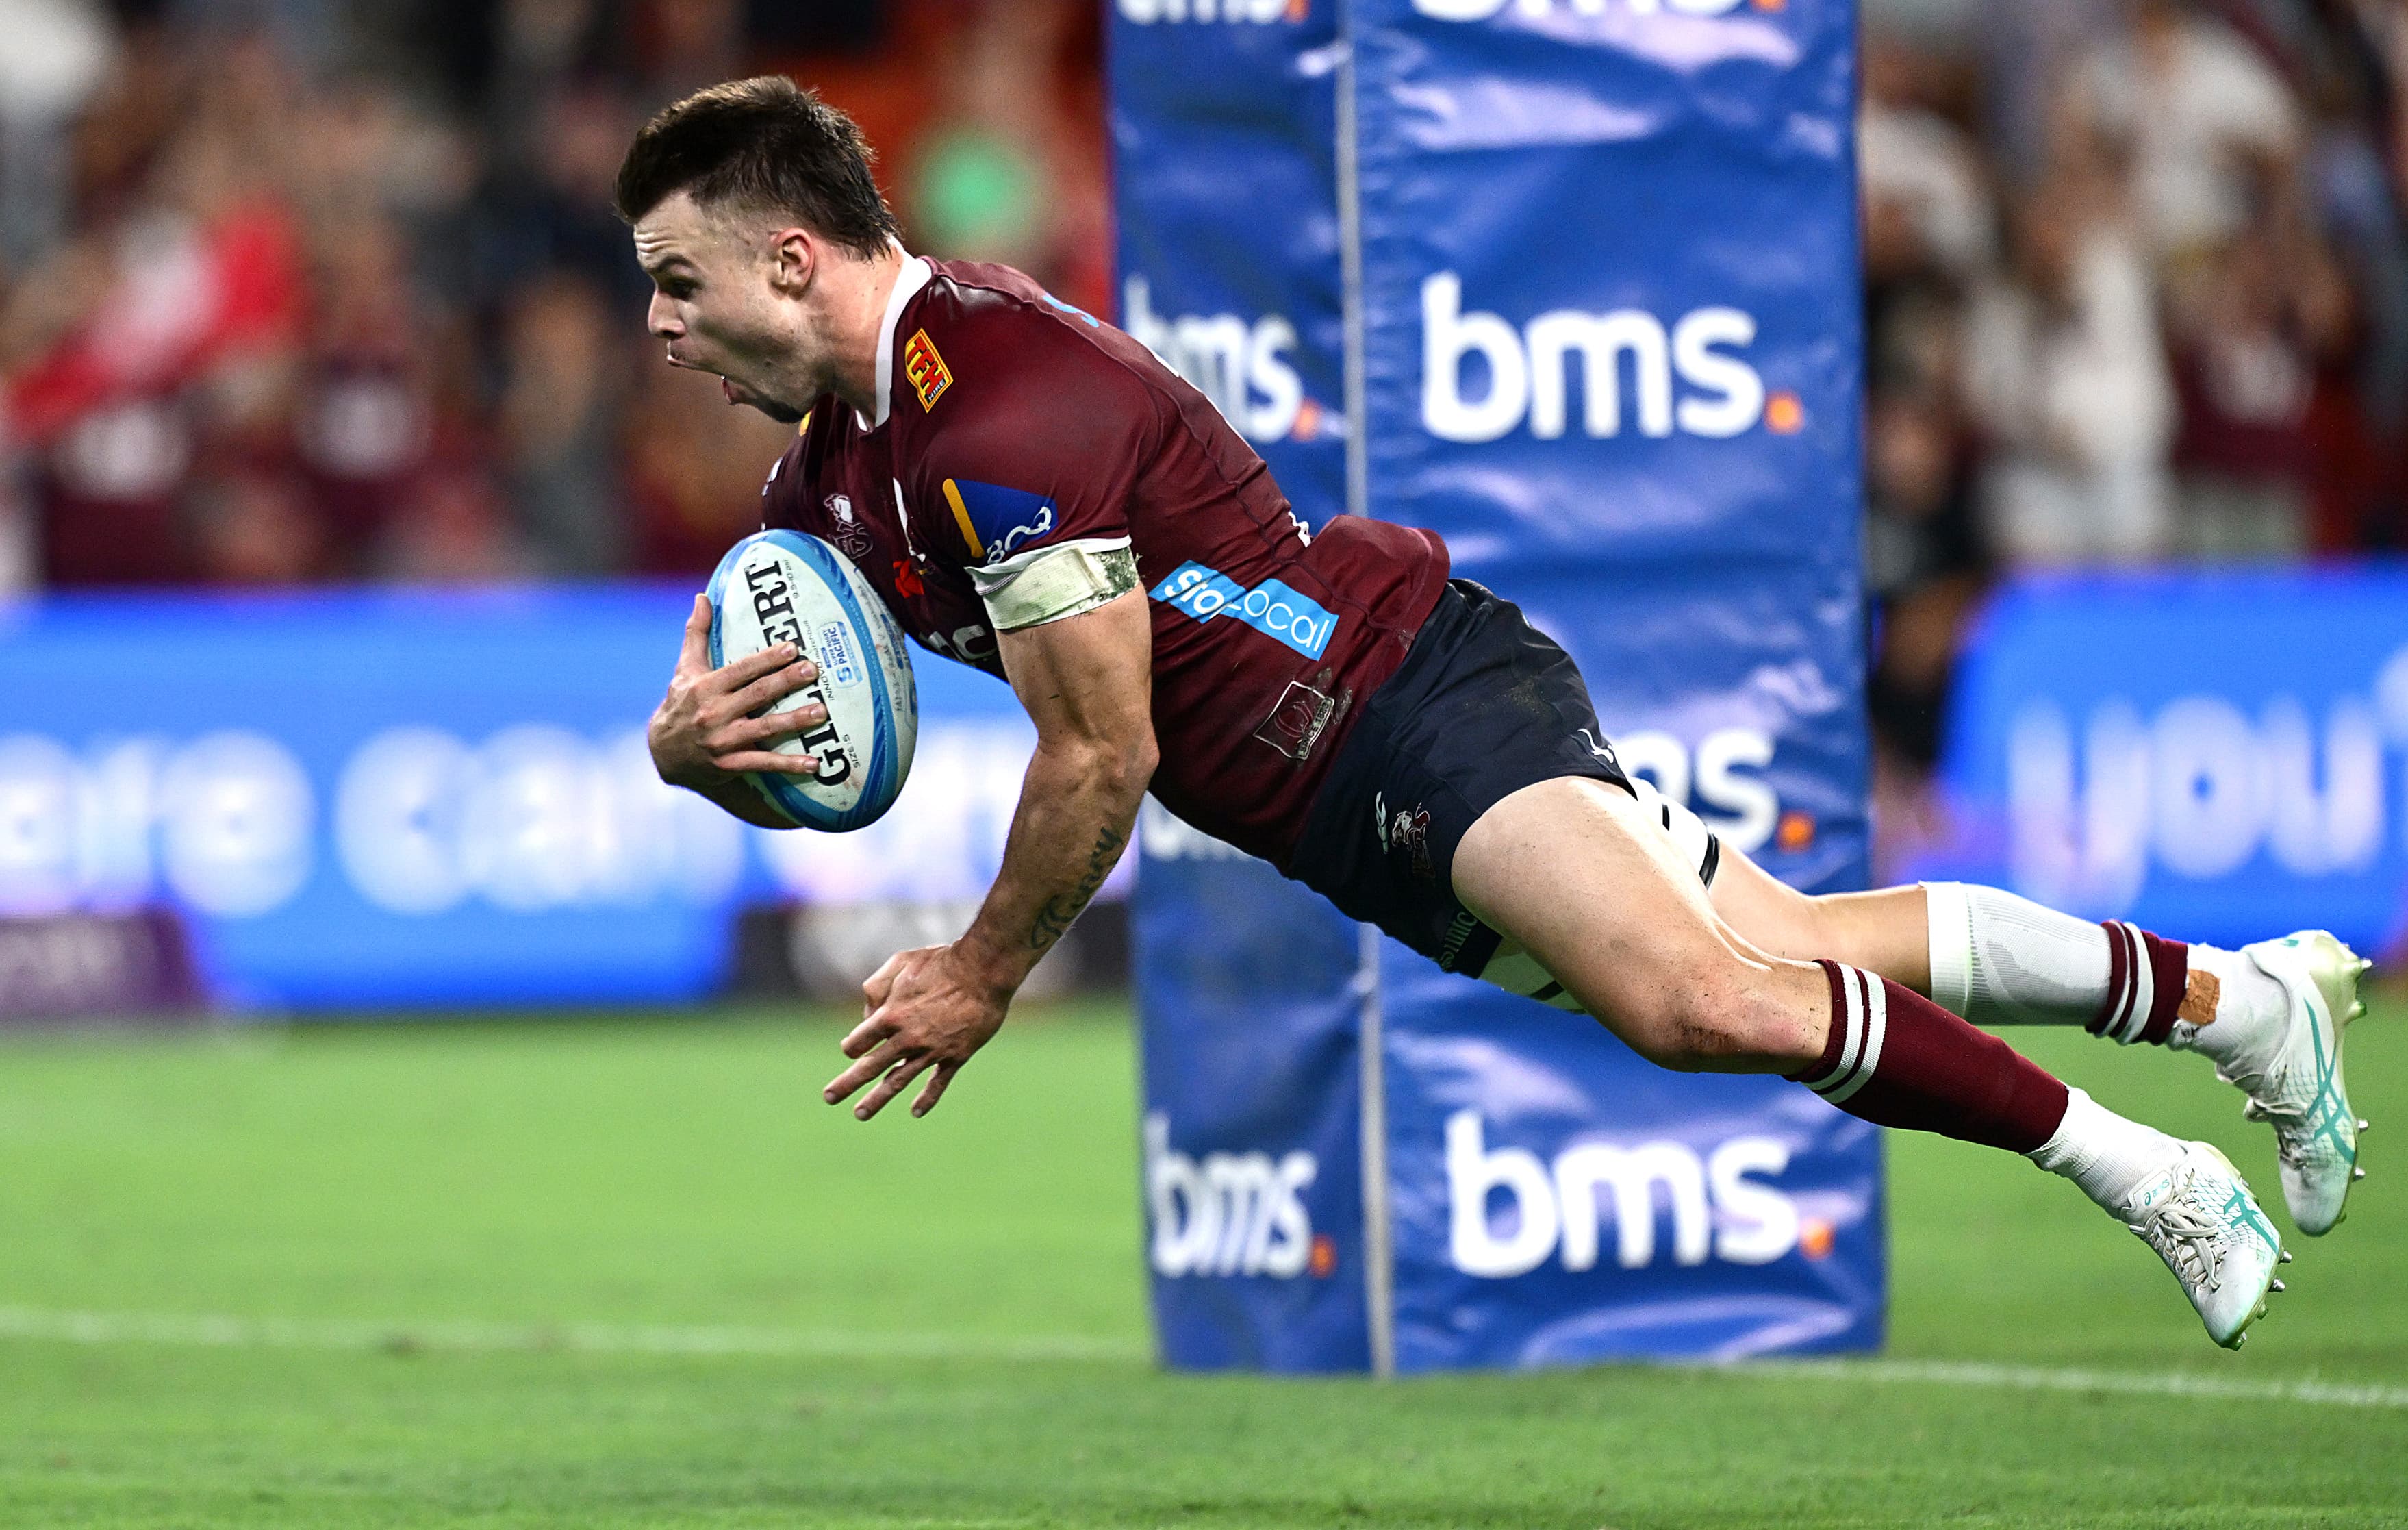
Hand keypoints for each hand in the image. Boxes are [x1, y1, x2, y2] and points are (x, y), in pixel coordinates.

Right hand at [649, 594, 824, 787]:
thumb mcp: (684, 668)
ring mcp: (723, 741)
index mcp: (705, 687)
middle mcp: (713, 713)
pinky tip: (813, 763)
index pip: (741, 670)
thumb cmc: (681, 703)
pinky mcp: (729, 765)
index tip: (792, 648)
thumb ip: (697, 633)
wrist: (664, 752)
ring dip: (794, 721)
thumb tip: (702, 597)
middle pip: (756, 695)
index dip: (766, 659)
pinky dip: (788, 765)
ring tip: (821, 712)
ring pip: (764, 729)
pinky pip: (763, 763)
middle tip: (813, 671)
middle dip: (786, 682)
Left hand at [824, 943, 1013, 1119]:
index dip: (852, 1046)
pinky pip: (937, 1083)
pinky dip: (927, 1099)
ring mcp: (931, 1050)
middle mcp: (907, 1038)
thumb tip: (868, 1014)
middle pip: (869, 1067)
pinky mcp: (955, 1056)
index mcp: (890, 1016)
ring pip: (898, 1081)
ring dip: (877, 1099)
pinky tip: (916, 1112)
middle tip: (829, 1097)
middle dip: (847, 1084)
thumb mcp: (901, 961)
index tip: (854, 1047)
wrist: (984, 972)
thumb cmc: (941, 962)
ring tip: (860, 1114)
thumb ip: (876, 986)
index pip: (858, 1043)